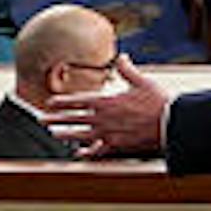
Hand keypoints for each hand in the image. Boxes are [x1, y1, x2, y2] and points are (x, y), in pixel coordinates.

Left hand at [50, 53, 170, 155]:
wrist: (169, 123)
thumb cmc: (157, 101)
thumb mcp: (141, 81)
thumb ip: (127, 69)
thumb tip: (121, 57)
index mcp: (106, 102)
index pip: (77, 101)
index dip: (62, 102)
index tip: (50, 102)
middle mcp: (103, 119)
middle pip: (73, 119)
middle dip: (55, 119)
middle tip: (41, 120)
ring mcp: (108, 134)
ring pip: (80, 135)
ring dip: (65, 135)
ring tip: (54, 135)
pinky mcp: (117, 146)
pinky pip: (98, 150)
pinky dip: (88, 152)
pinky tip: (80, 154)